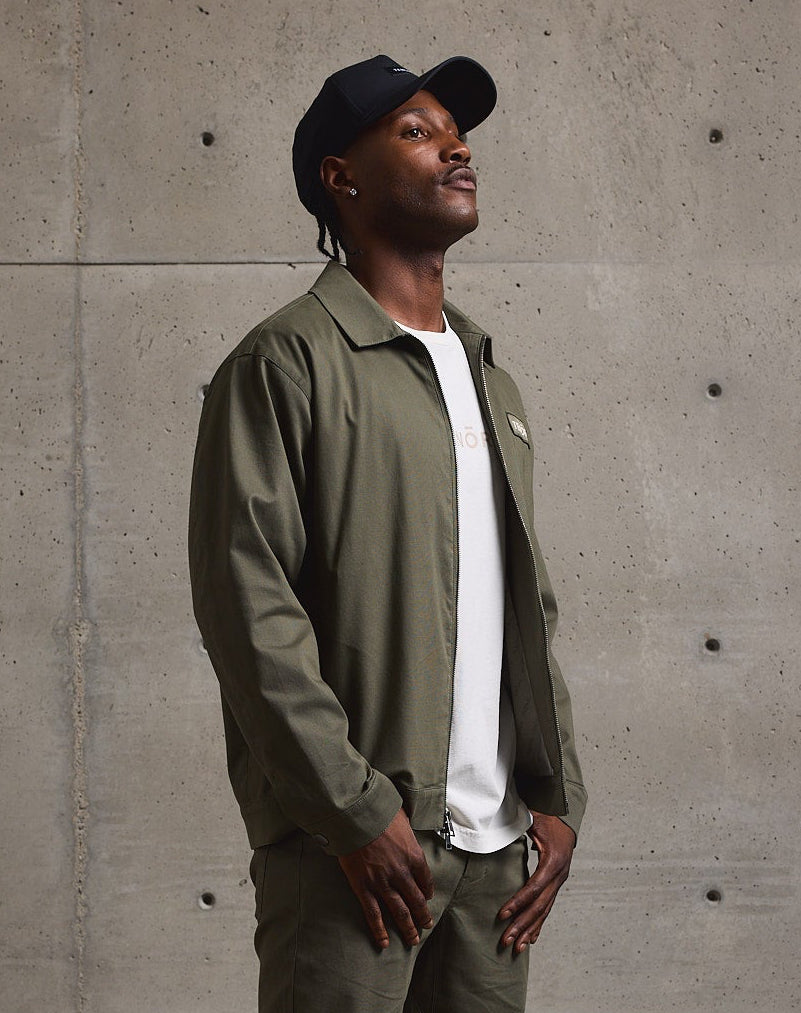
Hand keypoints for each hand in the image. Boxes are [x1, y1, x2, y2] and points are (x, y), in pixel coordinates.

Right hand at [337, 808, 434, 949]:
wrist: (355, 817)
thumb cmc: (378, 812)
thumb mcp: (402, 817)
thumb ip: (406, 828)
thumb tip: (405, 823)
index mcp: (413, 855)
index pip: (426, 879)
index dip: (427, 890)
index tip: (427, 897)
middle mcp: (401, 872)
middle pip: (416, 899)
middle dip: (422, 915)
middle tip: (426, 925)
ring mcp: (382, 882)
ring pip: (399, 911)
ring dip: (407, 927)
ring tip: (413, 939)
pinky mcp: (363, 887)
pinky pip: (373, 914)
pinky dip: (379, 930)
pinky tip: (383, 942)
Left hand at [498, 811, 575, 953]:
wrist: (565, 815)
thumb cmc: (547, 815)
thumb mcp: (533, 818)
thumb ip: (519, 825)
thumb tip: (500, 828)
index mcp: (553, 861)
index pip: (534, 887)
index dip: (518, 902)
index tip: (502, 914)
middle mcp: (559, 874)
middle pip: (540, 905)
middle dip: (522, 924)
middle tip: (506, 940)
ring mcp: (559, 880)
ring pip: (545, 910)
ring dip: (530, 929)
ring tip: (517, 947)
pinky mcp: (556, 882)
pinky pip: (547, 906)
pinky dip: (539, 923)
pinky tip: (531, 938)